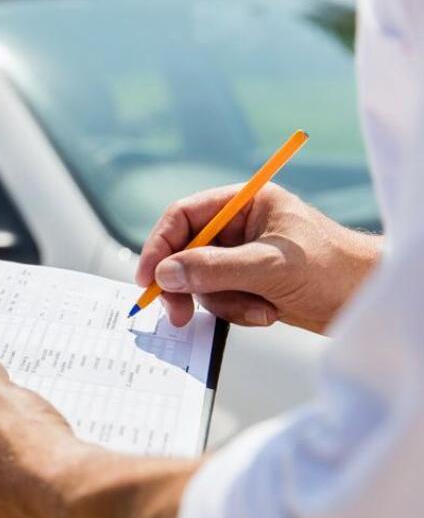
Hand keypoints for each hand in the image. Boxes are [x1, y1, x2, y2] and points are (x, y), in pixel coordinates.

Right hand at [136, 183, 380, 333]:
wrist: (369, 300)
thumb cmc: (334, 269)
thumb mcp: (269, 266)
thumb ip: (213, 268)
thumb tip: (166, 274)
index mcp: (246, 203)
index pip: (184, 216)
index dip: (160, 246)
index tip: (149, 278)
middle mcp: (240, 226)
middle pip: (186, 251)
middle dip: (186, 284)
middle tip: (178, 314)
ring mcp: (242, 256)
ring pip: (201, 281)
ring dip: (223, 302)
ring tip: (258, 309)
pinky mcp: (248, 283)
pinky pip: (220, 299)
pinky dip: (237, 311)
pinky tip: (267, 312)